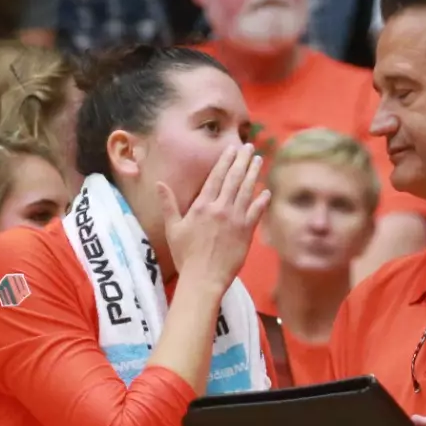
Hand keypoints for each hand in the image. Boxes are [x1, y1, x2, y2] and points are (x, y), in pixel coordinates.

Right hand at [157, 143, 267, 286]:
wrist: (203, 278)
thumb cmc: (185, 256)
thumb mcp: (173, 229)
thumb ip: (169, 204)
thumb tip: (159, 184)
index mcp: (202, 206)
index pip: (216, 177)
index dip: (225, 160)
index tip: (232, 148)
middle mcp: (220, 208)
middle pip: (234, 179)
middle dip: (242, 160)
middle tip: (249, 147)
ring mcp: (235, 219)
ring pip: (247, 191)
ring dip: (253, 174)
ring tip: (258, 160)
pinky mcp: (246, 232)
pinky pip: (256, 212)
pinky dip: (262, 200)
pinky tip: (266, 191)